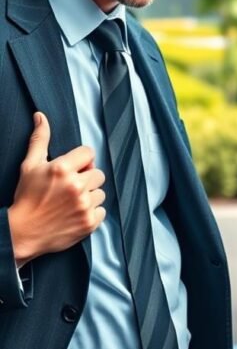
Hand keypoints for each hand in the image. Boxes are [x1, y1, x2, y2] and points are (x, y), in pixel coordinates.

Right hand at [7, 112, 106, 266]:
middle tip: (71, 186)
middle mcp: (76, 186)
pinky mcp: (89, 223)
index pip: (88, 153)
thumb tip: (41, 116)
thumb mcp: (30, 165)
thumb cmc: (26, 197)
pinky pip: (102, 211)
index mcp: (63, 169)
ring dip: (90, 195)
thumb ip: (40, 139)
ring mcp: (84, 205)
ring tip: (72, 201)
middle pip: (98, 173)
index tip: (72, 169)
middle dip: (86, 178)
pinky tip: (76, 213)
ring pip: (101, 192)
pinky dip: (92, 212)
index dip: (80, 160)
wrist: (22, 232)